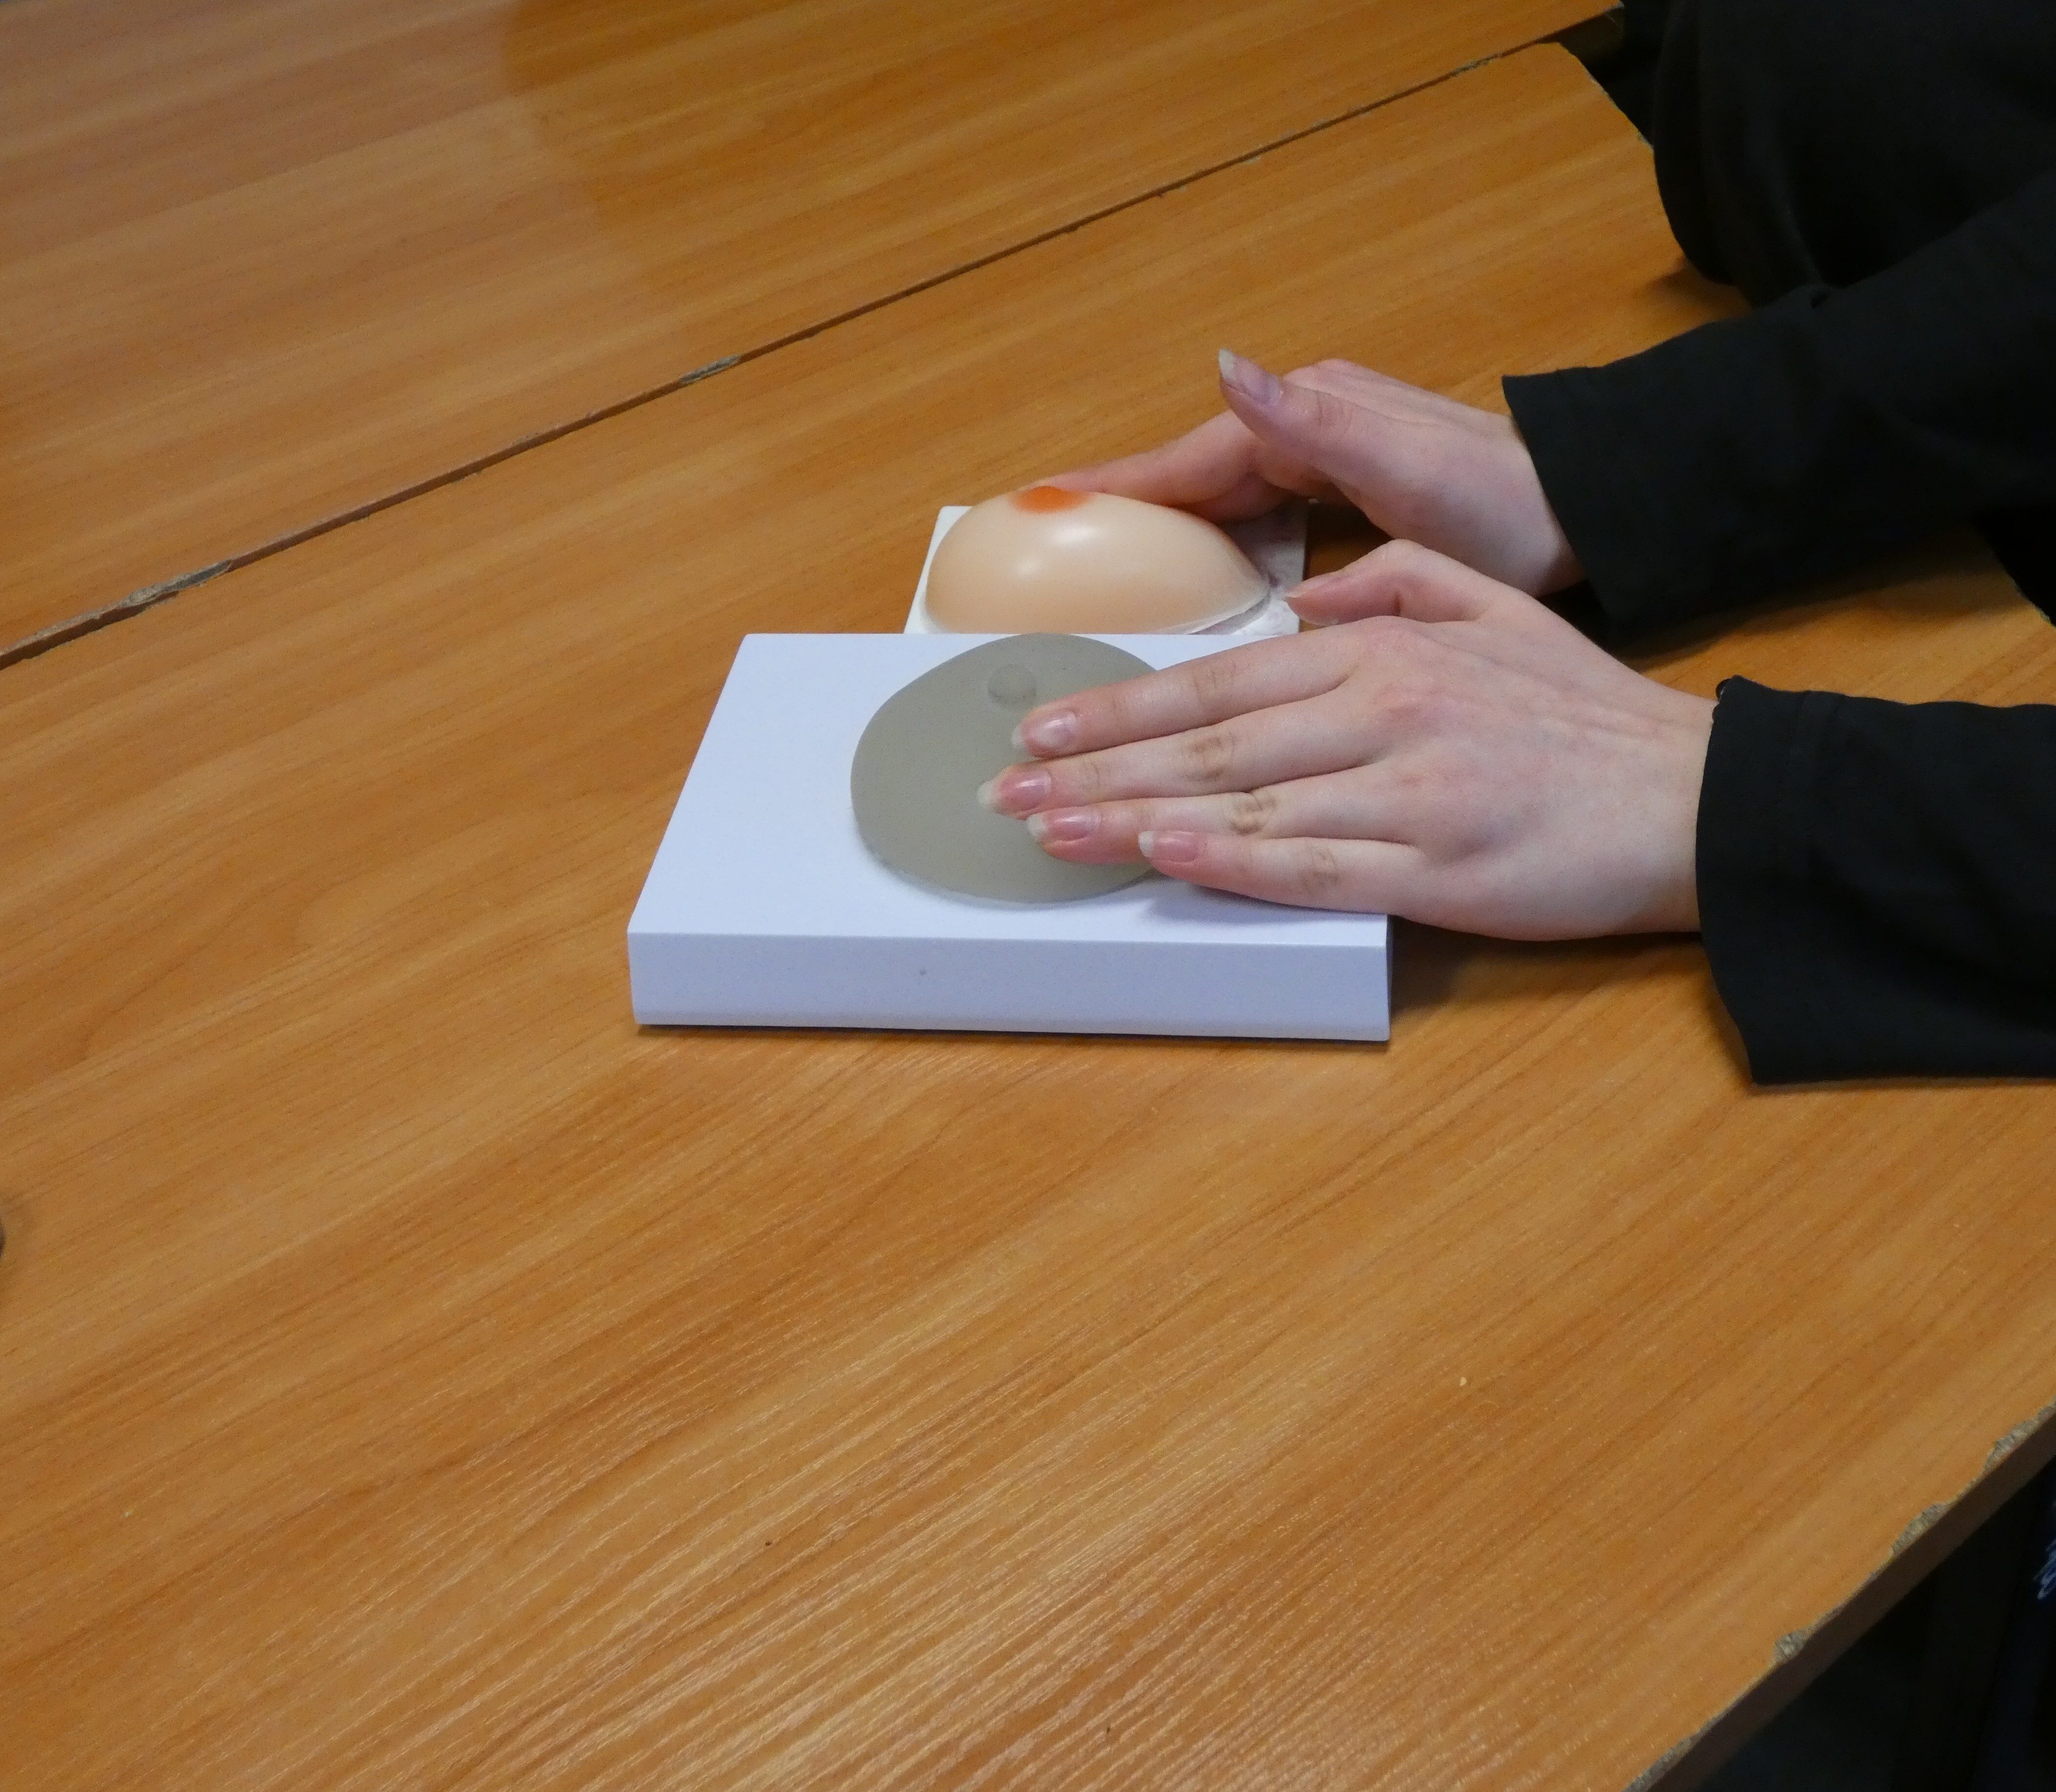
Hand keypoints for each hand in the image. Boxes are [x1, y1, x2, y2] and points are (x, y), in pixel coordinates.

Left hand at [976, 543, 1710, 938]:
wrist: (1691, 795)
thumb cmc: (1584, 716)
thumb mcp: (1495, 610)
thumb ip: (1394, 588)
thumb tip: (1300, 610)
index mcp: (1383, 650)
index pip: (1218, 682)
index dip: (1117, 706)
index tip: (1037, 729)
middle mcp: (1382, 709)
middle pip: (1207, 742)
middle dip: (1091, 767)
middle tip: (1002, 794)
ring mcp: (1407, 787)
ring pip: (1242, 801)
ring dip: (1130, 818)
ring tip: (1047, 833)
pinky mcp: (1436, 862)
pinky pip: (1313, 862)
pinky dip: (1229, 860)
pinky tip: (1161, 855)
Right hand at [1046, 352, 1581, 596]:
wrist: (1582, 513)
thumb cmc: (1501, 503)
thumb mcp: (1405, 464)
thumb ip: (1313, 421)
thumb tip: (1226, 366)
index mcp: (1307, 420)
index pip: (1187, 456)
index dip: (1115, 483)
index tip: (1040, 502)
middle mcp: (1307, 429)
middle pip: (1192, 479)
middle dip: (1122, 512)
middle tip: (1048, 552)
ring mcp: (1325, 462)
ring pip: (1219, 504)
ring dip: (1162, 535)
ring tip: (1095, 575)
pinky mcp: (1345, 498)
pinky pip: (1255, 524)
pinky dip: (1214, 548)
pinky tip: (1190, 585)